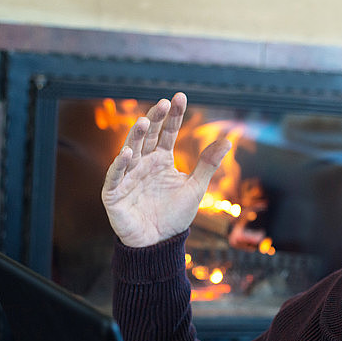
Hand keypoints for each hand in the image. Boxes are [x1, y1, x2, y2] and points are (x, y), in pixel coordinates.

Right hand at [101, 92, 231, 247]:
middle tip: (163, 103)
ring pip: (130, 151)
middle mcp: (143, 163)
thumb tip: (227, 141)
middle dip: (154, 119)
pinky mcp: (114, 193)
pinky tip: (127, 153)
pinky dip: (119, 166)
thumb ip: (207, 164)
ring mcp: (127, 176)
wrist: (159, 244)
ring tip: (144, 121)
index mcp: (161, 159)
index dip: (173, 116)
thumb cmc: (175, 216)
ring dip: (135, 136)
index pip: (167, 132)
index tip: (180, 96)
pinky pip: (115, 177)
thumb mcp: (195, 188)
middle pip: (147, 137)